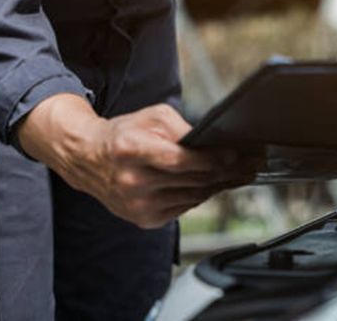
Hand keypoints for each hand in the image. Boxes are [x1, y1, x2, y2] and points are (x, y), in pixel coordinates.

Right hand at [18, 94, 254, 228]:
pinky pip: (183, 208)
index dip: (211, 159)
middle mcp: (132, 181)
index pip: (179, 160)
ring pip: (192, 197)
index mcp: (131, 151)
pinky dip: (200, 196)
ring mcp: (136, 205)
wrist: (88, 160)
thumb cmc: (124, 135)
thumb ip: (183, 129)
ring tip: (238, 175)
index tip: (234, 156)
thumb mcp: (152, 118)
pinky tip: (212, 185)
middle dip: (225, 172)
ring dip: (218, 186)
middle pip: (191, 181)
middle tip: (248, 165)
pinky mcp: (143, 219)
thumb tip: (214, 145)